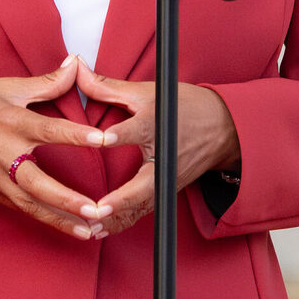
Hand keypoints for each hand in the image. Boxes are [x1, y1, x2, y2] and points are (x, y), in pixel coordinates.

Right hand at [0, 56, 108, 238]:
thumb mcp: (3, 86)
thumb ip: (45, 82)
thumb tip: (76, 65)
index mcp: (8, 122)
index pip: (48, 129)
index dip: (76, 134)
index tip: (103, 139)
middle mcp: (3, 154)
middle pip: (39, 182)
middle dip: (69, 199)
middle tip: (98, 208)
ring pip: (31, 205)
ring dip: (61, 220)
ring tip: (90, 230)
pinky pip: (22, 210)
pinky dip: (46, 220)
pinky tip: (69, 228)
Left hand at [76, 60, 239, 237]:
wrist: (222, 127)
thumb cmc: (182, 107)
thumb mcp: (146, 91)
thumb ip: (107, 86)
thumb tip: (75, 67)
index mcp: (158, 125)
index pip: (139, 130)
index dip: (122, 133)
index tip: (104, 138)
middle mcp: (164, 157)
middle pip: (144, 182)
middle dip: (121, 198)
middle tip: (96, 208)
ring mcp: (167, 178)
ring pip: (143, 204)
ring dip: (118, 217)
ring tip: (91, 227)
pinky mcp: (167, 190)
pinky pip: (145, 210)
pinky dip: (124, 221)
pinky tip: (102, 231)